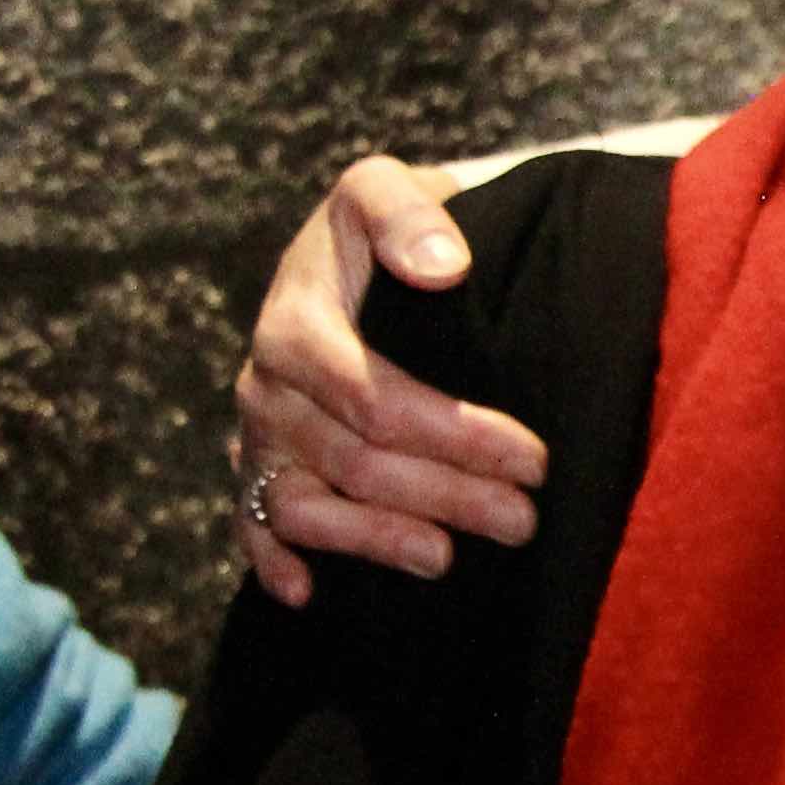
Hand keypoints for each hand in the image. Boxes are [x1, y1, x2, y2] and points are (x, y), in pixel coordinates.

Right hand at [232, 158, 546, 606]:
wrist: (349, 249)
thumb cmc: (385, 228)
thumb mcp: (388, 191)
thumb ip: (408, 216)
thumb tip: (444, 264)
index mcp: (297, 319)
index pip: (373, 396)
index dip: (454, 434)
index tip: (532, 456)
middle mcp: (268, 381)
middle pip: (353, 460)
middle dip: (444, 495)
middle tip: (524, 519)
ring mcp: (259, 430)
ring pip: (305, 505)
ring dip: (376, 539)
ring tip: (448, 559)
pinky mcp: (257, 465)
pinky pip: (252, 525)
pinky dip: (273, 563)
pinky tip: (311, 594)